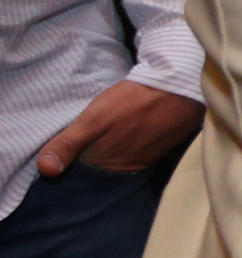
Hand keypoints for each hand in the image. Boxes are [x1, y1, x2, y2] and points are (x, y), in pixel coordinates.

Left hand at [35, 79, 202, 176]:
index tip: (65, 150)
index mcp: (110, 164)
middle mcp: (129, 167)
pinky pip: (138, 150)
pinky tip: (129, 128)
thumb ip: (68, 144)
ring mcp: (148, 157)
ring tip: (107, 132)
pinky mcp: (162, 145)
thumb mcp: (93, 120)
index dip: (73, 160)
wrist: (181, 87)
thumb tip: (45, 171)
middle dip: (93, 156)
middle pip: (103, 165)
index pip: (84, 169)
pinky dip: (131, 143)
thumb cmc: (133, 102)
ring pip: (121, 157)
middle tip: (87, 137)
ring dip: (113, 149)